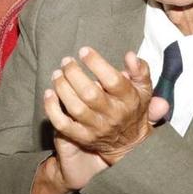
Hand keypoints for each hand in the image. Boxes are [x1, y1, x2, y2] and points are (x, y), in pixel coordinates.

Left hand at [43, 48, 171, 178]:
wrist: (129, 142)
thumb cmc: (132, 107)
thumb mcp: (143, 89)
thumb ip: (140, 71)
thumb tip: (130, 55)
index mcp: (129, 100)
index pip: (113, 81)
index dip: (96, 63)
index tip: (84, 51)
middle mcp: (113, 115)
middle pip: (90, 94)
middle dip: (74, 74)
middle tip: (66, 61)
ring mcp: (96, 128)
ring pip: (75, 108)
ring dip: (62, 87)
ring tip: (57, 73)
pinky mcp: (82, 137)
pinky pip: (62, 124)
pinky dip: (51, 108)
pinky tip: (49, 93)